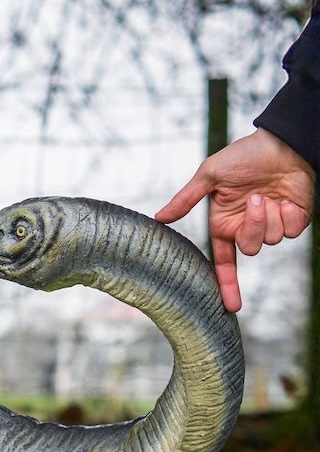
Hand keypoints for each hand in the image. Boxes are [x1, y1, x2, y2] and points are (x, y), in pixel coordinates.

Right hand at [156, 128, 313, 311]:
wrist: (283, 143)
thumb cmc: (245, 155)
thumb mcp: (210, 175)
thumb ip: (185, 199)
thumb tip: (158, 218)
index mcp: (224, 222)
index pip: (223, 260)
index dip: (226, 284)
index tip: (230, 308)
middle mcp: (247, 227)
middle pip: (249, 249)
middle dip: (252, 226)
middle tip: (255, 199)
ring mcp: (271, 223)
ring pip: (270, 241)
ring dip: (269, 216)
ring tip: (269, 193)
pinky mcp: (294, 219)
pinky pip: (290, 231)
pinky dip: (288, 215)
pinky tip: (286, 198)